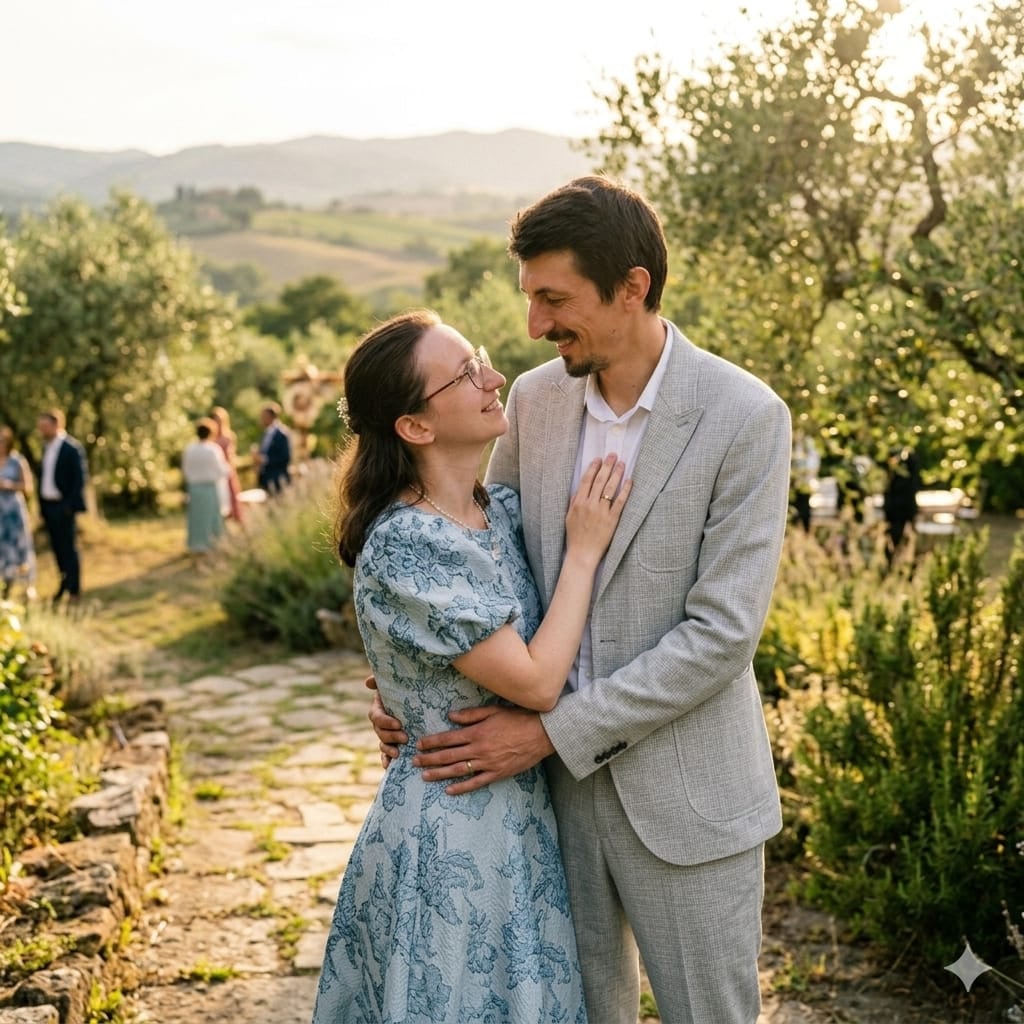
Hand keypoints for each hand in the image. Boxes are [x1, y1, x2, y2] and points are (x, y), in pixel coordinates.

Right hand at [366, 674, 405, 765]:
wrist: (421, 701)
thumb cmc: (408, 689)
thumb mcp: (397, 683)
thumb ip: (382, 680)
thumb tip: (368, 682)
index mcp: (379, 708)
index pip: (376, 716)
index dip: (385, 721)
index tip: (398, 724)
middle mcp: (381, 723)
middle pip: (380, 732)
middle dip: (391, 736)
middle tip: (405, 737)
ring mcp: (386, 735)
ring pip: (382, 744)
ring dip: (389, 749)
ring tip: (399, 753)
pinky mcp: (393, 744)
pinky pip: (385, 755)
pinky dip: (386, 761)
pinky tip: (389, 766)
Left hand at [413, 705, 553, 794]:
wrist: (541, 734)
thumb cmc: (518, 718)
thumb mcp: (493, 711)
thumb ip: (471, 714)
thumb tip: (451, 716)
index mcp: (477, 732)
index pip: (448, 738)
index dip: (432, 742)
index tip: (419, 744)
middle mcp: (479, 749)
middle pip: (449, 756)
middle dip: (430, 759)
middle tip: (414, 761)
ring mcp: (488, 763)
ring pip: (458, 770)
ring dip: (439, 774)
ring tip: (424, 776)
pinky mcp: (497, 773)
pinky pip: (476, 782)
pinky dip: (462, 787)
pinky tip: (449, 790)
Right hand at [564, 454, 630, 565]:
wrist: (582, 553)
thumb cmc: (575, 537)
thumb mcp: (569, 517)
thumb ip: (574, 502)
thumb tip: (579, 490)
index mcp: (578, 503)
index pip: (586, 481)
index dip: (593, 468)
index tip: (599, 459)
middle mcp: (589, 505)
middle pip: (599, 481)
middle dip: (607, 466)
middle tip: (613, 455)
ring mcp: (601, 512)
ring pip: (609, 488)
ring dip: (616, 474)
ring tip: (622, 464)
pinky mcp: (612, 520)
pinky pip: (620, 502)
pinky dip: (625, 490)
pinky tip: (629, 481)